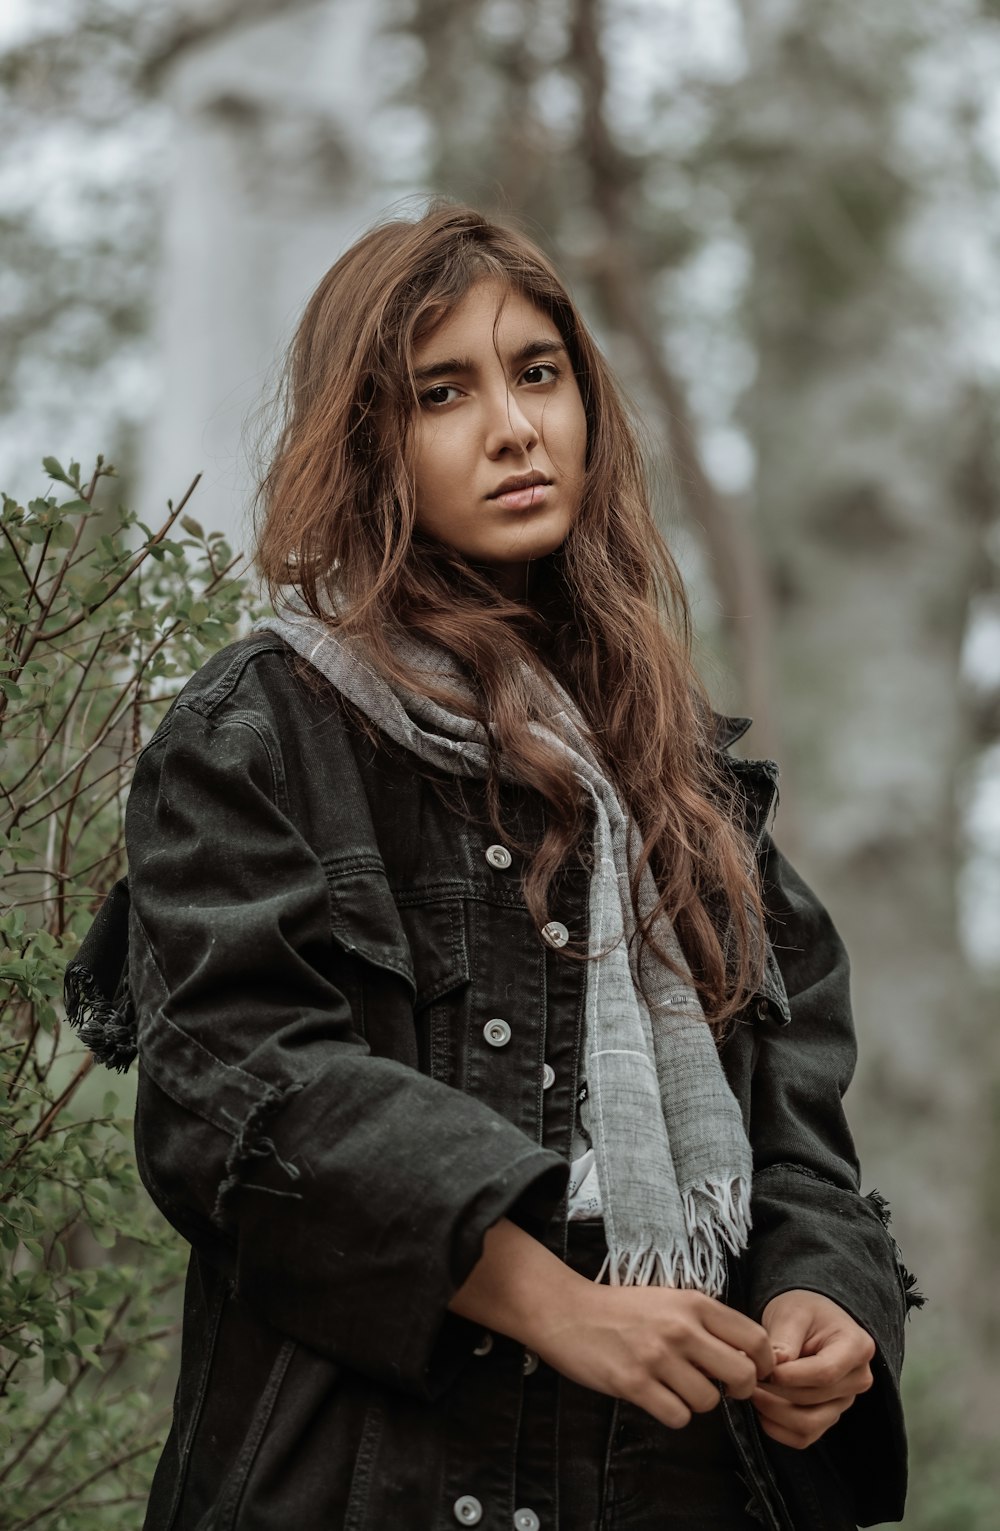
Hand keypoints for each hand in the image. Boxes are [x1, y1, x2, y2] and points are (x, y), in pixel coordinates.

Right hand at [534, 1282, 775, 1431]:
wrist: (566, 1311)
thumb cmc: (621, 1309)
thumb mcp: (669, 1301)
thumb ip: (705, 1323)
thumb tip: (743, 1357)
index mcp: (694, 1303)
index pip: (755, 1338)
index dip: (765, 1363)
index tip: (757, 1373)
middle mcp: (681, 1329)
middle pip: (743, 1374)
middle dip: (740, 1390)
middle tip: (724, 1389)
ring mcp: (657, 1357)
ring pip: (709, 1402)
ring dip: (698, 1402)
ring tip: (677, 1387)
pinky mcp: (634, 1384)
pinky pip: (678, 1417)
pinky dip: (673, 1414)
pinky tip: (658, 1397)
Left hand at [752, 1289, 874, 1448]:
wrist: (808, 1319)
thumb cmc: (802, 1311)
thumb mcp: (792, 1313)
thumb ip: (784, 1339)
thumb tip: (772, 1368)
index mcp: (857, 1347)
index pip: (825, 1372)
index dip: (791, 1376)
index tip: (764, 1369)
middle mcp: (857, 1379)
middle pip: (814, 1399)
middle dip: (776, 1391)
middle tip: (748, 1377)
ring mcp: (844, 1402)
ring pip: (809, 1424)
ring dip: (774, 1412)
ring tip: (752, 1391)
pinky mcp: (828, 1417)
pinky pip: (804, 1438)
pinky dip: (778, 1429)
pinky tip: (760, 1409)